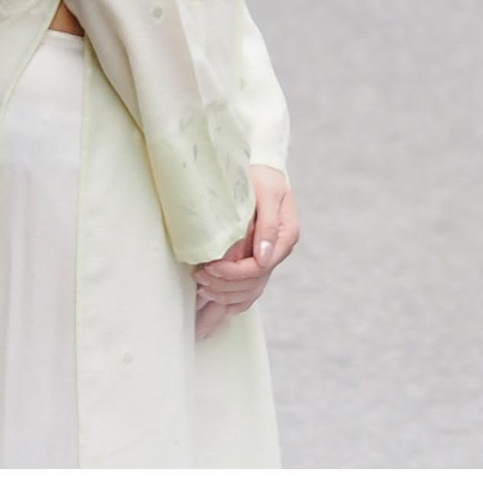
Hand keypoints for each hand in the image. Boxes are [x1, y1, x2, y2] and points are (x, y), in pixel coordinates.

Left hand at [192, 164, 296, 337]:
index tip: (209, 268)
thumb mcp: (267, 193)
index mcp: (284, 237)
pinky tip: (216, 310)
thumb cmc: (263, 178)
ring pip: (251, 292)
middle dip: (224, 286)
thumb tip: (263, 258)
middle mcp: (277, 252)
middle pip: (253, 284)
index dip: (233, 273)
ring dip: (226, 297)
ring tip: (201, 292)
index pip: (259, 268)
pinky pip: (250, 291)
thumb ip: (267, 225)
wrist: (264, 171)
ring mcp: (268, 258)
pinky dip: (234, 303)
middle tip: (198, 278)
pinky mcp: (257, 260)